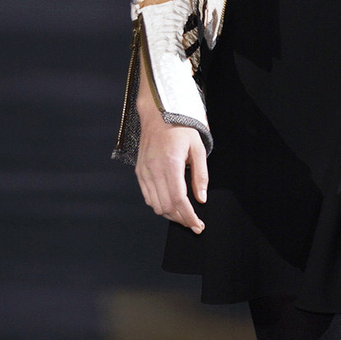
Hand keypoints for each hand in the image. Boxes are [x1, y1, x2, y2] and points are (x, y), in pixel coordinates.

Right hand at [135, 64, 207, 232]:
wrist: (157, 114)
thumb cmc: (181, 128)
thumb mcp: (198, 148)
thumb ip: (200, 175)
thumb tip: (201, 199)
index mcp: (171, 163)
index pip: (179, 199)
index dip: (189, 216)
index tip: (198, 225)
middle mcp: (154, 170)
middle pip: (166, 206)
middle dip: (181, 219)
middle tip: (194, 223)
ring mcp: (144, 172)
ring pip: (155, 204)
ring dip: (170, 214)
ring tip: (184, 216)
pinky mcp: (139, 172)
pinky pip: (147, 196)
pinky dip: (159, 205)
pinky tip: (170, 205)